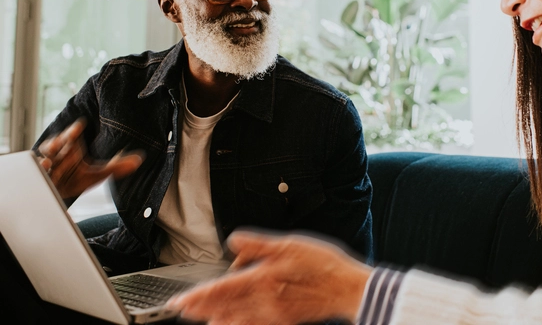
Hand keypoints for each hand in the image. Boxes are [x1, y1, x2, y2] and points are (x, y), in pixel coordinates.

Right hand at [37, 119, 142, 198]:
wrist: (56, 197)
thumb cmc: (75, 180)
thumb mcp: (96, 175)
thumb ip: (117, 167)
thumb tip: (139, 160)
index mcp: (70, 149)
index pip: (71, 136)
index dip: (74, 130)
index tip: (80, 124)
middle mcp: (56, 155)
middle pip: (55, 144)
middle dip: (58, 141)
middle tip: (63, 140)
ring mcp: (45, 166)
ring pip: (43, 157)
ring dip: (44, 158)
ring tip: (46, 161)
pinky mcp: (37, 178)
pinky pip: (34, 174)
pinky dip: (37, 172)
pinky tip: (41, 170)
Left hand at [169, 231, 372, 324]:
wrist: (346, 289)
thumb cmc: (322, 265)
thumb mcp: (289, 244)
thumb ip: (258, 245)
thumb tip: (233, 242)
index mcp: (263, 279)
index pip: (221, 290)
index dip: (198, 296)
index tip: (179, 300)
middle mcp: (264, 301)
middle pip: (223, 308)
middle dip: (200, 309)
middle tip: (180, 310)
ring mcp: (273, 315)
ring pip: (235, 320)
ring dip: (215, 319)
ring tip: (200, 319)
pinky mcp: (283, 321)